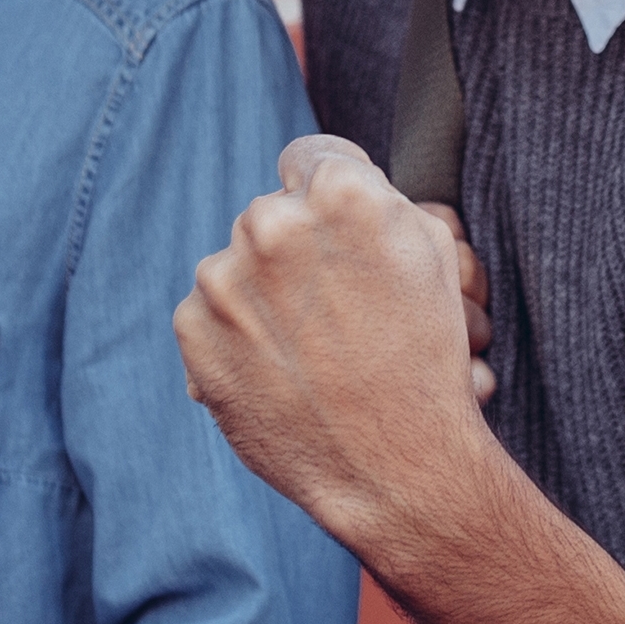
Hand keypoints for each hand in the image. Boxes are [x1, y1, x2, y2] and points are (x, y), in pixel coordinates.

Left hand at [176, 134, 501, 555]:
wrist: (392, 466)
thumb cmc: (423, 362)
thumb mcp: (431, 256)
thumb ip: (376, 200)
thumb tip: (332, 181)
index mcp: (339, 194)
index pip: (311, 157)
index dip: (329, 196)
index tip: (337, 232)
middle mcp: (272, 223)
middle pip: (271, 213)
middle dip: (294, 250)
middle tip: (333, 308)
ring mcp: (224, 277)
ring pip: (236, 264)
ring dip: (261, 294)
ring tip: (310, 349)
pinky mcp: (192, 328)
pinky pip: (208, 312)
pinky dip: (235, 336)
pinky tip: (279, 370)